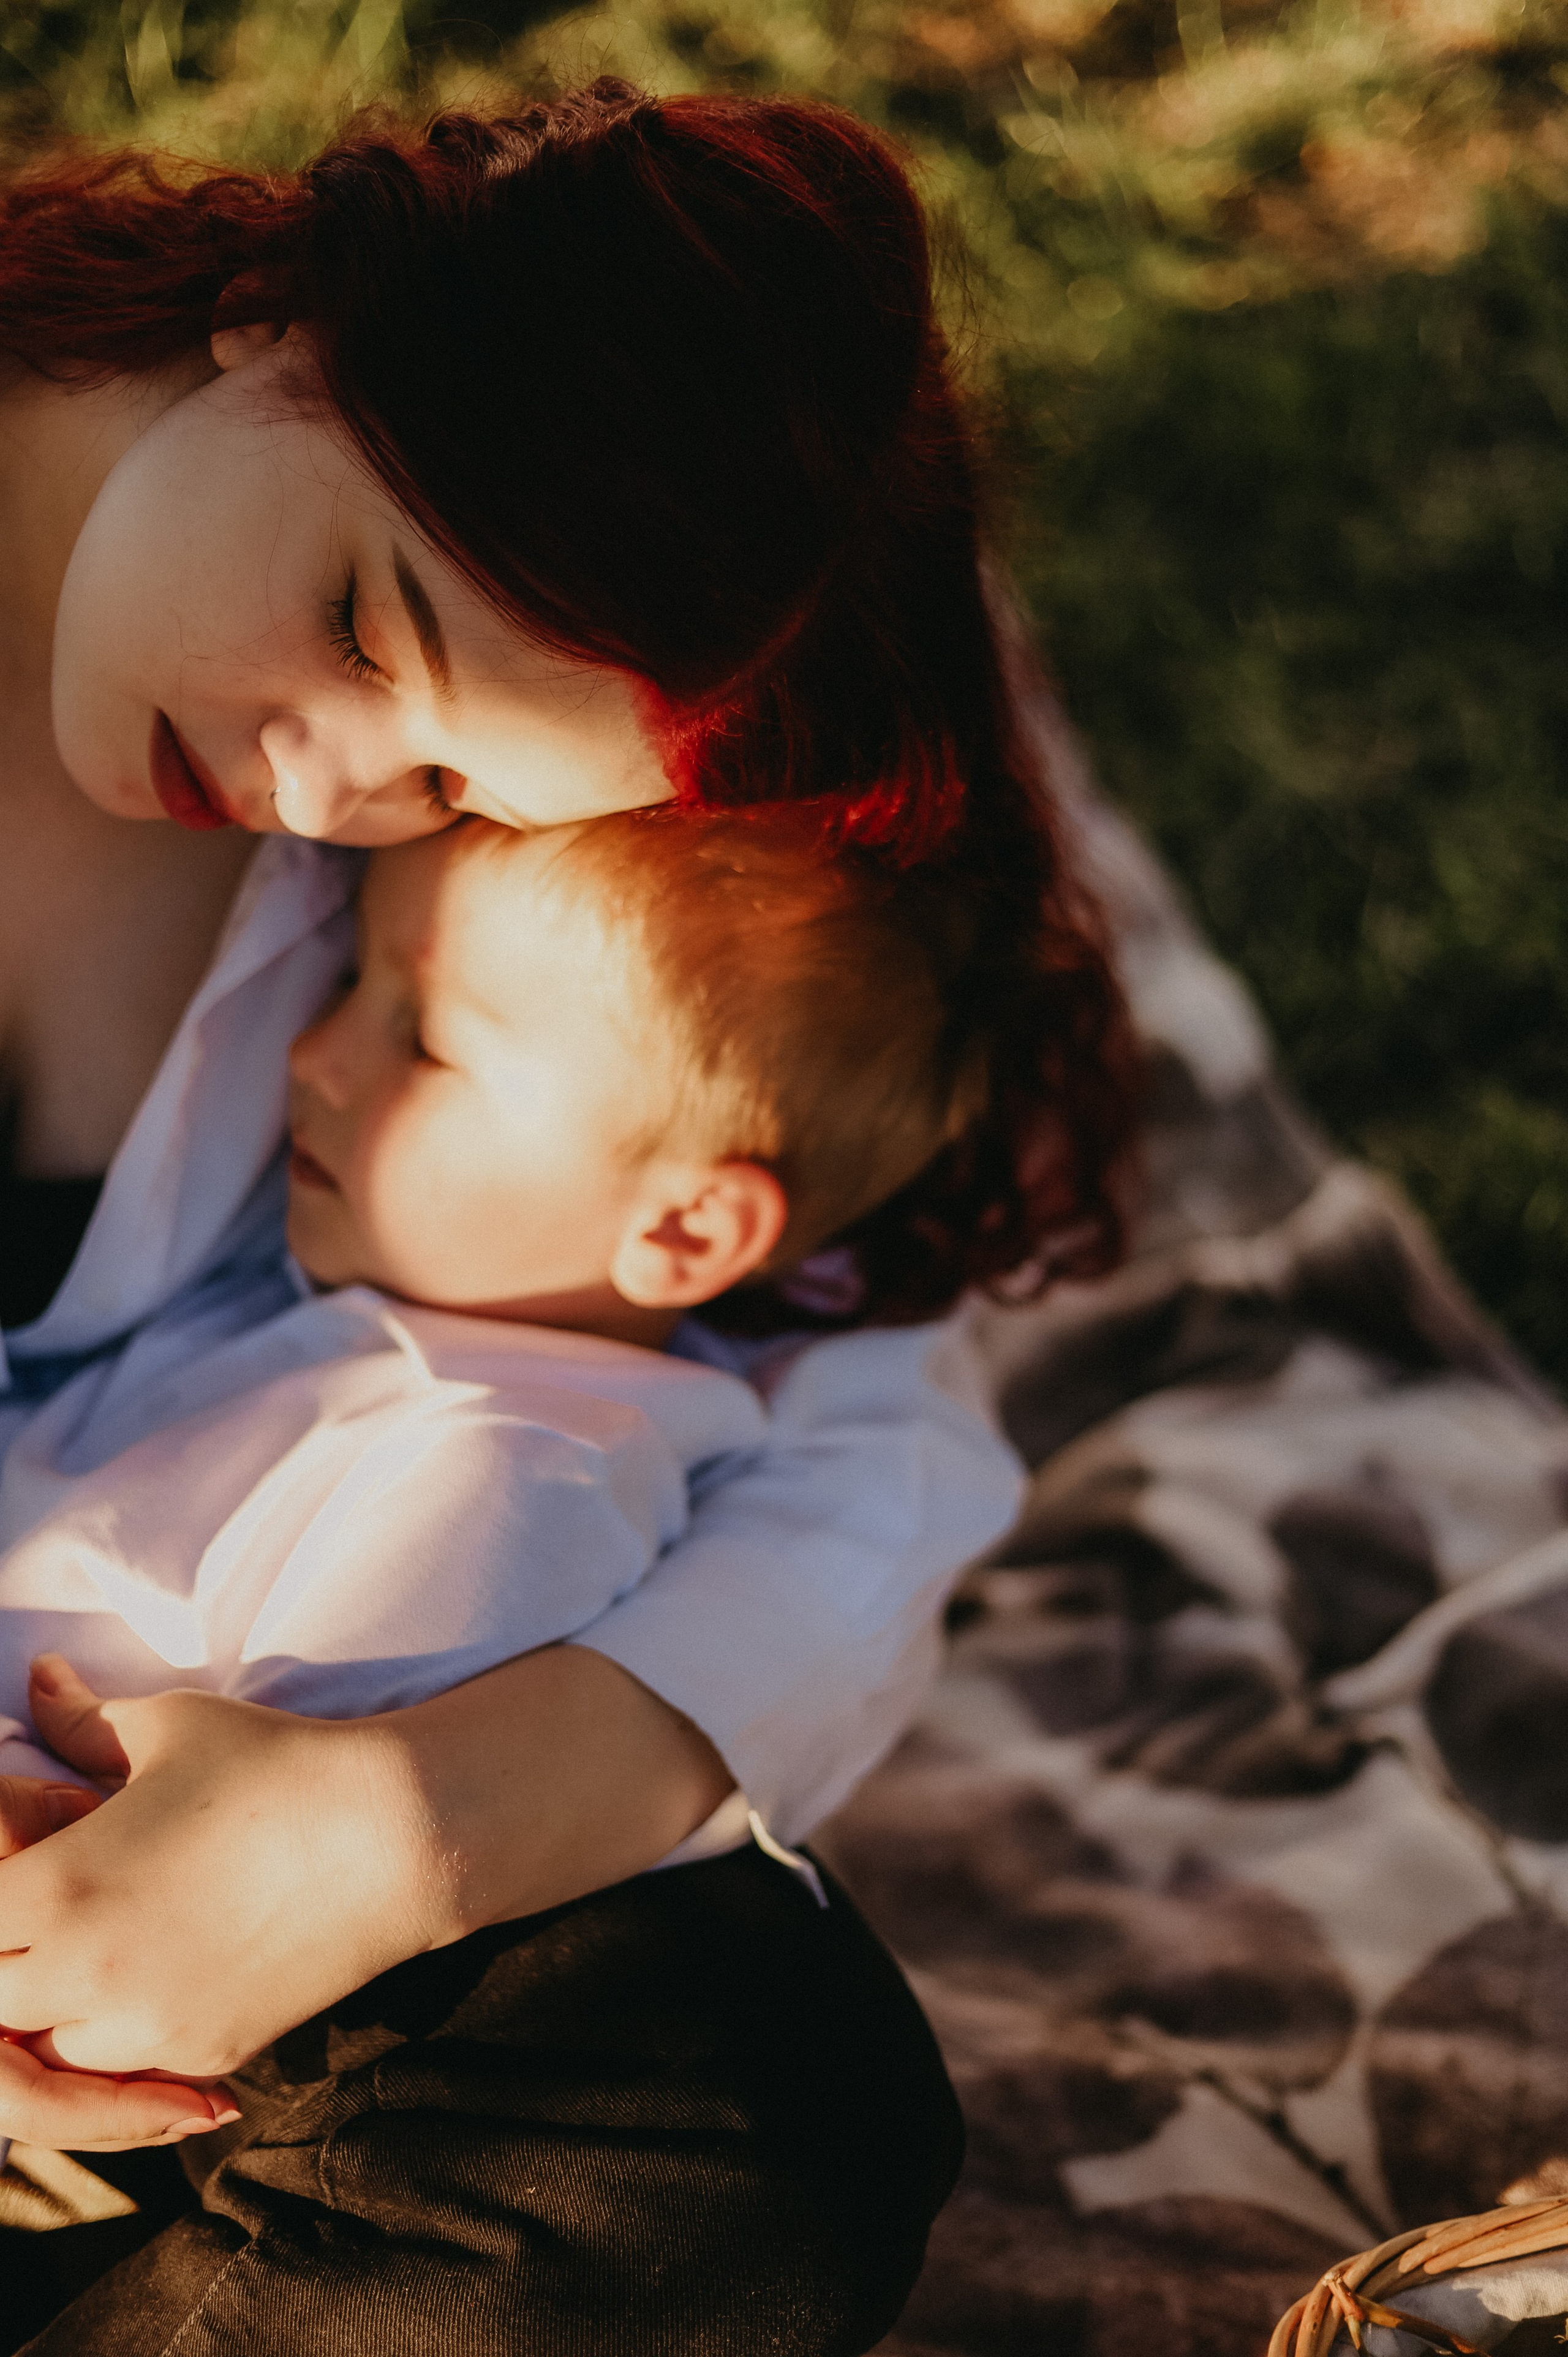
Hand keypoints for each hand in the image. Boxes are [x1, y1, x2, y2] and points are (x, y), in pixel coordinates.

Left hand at [0, 1646, 728, 2085]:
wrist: (394, 1834)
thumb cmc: (275, 1765)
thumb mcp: (171, 1725)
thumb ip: (84, 1720)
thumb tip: (38, 1680)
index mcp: (60, 1890)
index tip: (28, 1858)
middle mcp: (88, 1976)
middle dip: (11, 1955)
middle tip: (59, 1905)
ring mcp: (148, 2028)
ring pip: (52, 2049)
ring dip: (58, 2006)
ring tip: (105, 1942)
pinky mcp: (206, 2053)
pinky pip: (129, 2069)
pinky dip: (125, 2034)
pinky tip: (160, 1972)